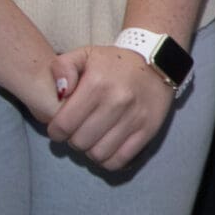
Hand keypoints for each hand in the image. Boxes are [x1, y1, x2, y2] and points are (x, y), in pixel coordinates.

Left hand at [46, 44, 176, 171]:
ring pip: (99, 154)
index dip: (56, 131)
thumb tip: (59, 93)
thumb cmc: (115, 63)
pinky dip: (108, 160)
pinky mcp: (148, 131)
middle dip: (72, 140)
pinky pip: (120, 160)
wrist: (159, 63)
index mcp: (97, 84)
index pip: (64, 124)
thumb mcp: (85, 54)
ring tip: (91, 139)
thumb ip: (62, 67)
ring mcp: (134, 118)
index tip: (58, 128)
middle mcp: (117, 102)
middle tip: (76, 132)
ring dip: (90, 151)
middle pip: (80, 142)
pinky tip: (106, 147)